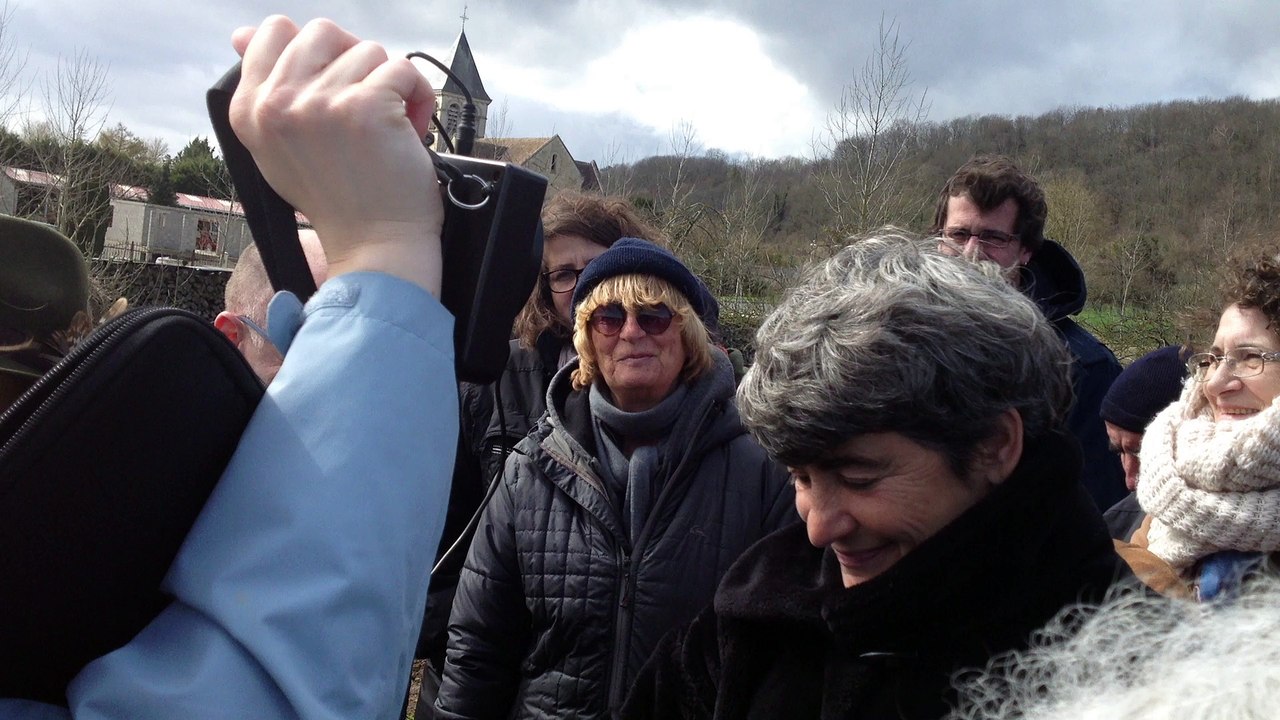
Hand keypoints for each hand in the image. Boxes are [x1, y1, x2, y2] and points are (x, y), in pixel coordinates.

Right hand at [229, 16, 442, 293]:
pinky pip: (402, 69)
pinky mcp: (364, 106)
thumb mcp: (281, 145)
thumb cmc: (339, 198)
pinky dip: (417, 96)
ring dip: (389, 85)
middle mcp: (277, 104)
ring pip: (368, 50)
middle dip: (355, 63)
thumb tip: (242, 33)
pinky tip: (410, 130)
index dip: (317, 52)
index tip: (336, 83)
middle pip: (324, 31)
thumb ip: (266, 89)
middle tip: (367, 103)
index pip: (273, 32)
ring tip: (388, 127)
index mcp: (251, 110)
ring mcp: (320, 103)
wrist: (374, 245)